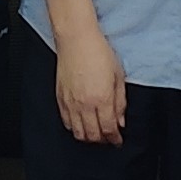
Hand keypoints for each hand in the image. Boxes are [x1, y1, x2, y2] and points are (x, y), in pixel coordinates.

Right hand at [53, 25, 129, 145]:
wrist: (76, 39)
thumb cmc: (98, 51)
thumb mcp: (118, 76)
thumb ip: (120, 101)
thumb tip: (120, 120)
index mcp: (102, 99)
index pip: (109, 130)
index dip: (115, 139)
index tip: (118, 140)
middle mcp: (85, 104)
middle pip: (93, 135)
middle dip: (103, 140)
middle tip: (108, 138)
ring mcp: (71, 103)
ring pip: (78, 133)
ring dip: (88, 137)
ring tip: (95, 133)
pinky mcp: (60, 98)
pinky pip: (66, 122)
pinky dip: (74, 128)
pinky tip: (80, 124)